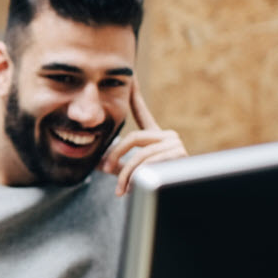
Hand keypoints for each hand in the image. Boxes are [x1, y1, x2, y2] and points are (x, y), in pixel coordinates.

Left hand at [99, 80, 186, 195]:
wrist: (178, 200)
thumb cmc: (154, 188)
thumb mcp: (133, 173)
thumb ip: (119, 165)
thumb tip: (99, 164)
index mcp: (157, 137)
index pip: (142, 113)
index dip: (134, 96)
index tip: (130, 77)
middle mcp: (168, 136)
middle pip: (133, 137)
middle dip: (116, 155)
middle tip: (104, 168)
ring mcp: (175, 144)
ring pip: (139, 155)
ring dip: (125, 174)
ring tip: (121, 190)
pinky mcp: (179, 154)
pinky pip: (148, 163)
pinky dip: (137, 176)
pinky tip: (136, 187)